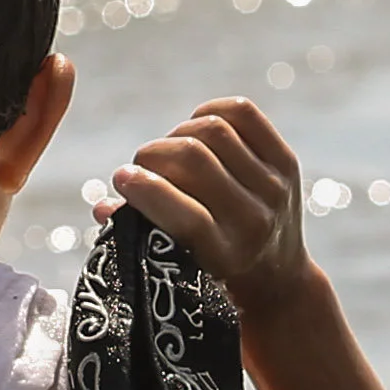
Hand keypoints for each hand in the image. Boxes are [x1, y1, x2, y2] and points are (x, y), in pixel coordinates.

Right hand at [110, 98, 322, 326]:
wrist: (278, 277)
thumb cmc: (208, 270)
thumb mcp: (176, 264)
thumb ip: (136, 235)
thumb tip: (103, 206)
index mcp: (224, 255)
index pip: (186, 215)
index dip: (146, 190)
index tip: (121, 177)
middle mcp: (254, 220)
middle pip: (194, 159)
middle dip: (154, 155)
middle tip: (142, 165)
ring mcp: (275, 187)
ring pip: (213, 130)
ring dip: (178, 134)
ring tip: (169, 152)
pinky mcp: (286, 162)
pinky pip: (241, 112)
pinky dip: (209, 112)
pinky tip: (195, 130)